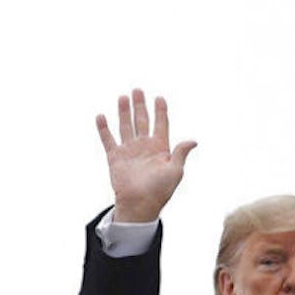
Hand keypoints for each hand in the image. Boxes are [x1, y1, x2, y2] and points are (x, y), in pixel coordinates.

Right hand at [95, 89, 196, 223]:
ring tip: (123, 97)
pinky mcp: (115, 157)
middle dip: (140, 105)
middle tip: (137, 90)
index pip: (161, 124)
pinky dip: (104, 128)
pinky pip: (108, 140)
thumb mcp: (175, 171)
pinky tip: (101, 116)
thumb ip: (180, 153)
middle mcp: (144, 146)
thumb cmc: (160, 191)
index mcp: (160, 148)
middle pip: (142, 120)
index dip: (161, 111)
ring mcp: (129, 150)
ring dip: (124, 111)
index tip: (160, 97)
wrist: (140, 204)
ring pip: (126, 126)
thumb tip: (193, 140)